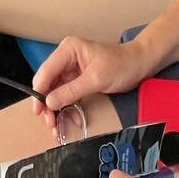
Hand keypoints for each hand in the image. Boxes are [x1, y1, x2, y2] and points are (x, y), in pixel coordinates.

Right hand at [32, 37, 153, 131]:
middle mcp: (66, 58)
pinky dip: (67, 108)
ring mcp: (71, 69)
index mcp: (68, 50)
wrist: (140, 64)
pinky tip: (71, 119)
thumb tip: (49, 103)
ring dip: (56, 109)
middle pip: (48, 83)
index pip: (46, 72)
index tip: (38, 111)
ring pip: (55, 92)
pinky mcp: (78, 79)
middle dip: (48, 104)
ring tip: (58, 126)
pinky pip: (66, 95)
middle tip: (50, 123)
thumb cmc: (120, 66)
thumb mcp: (95, 79)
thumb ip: (71, 91)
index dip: (39, 92)